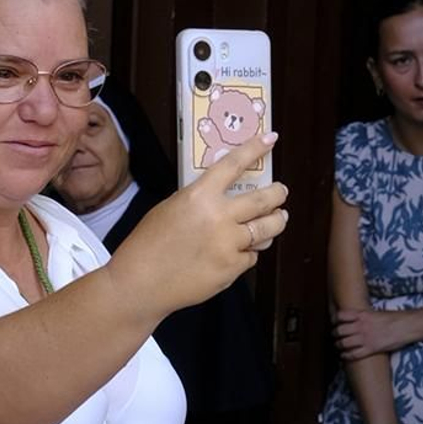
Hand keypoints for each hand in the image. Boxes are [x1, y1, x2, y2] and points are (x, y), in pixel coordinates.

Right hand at [117, 136, 287, 316]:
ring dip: (276, 222)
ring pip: (267, 229)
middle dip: (278, 194)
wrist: (141, 284)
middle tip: (281, 191)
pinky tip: (238, 252)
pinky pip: (250, 256)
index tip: (270, 139)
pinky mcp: (232, 269)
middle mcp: (219, 217)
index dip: (255, 148)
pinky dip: (247, 252)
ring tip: (278, 219)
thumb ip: (200, 200)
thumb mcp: (170, 208)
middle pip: (264, 200)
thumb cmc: (148, 245)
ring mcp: (229, 244)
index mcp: (200, 195)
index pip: (235, 164)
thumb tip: (224, 198)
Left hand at [332, 306, 402, 362]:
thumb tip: (356, 319)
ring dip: (338, 345)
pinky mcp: (371, 349)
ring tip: (338, 346)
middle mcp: (361, 326)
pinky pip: (353, 354)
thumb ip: (364, 316)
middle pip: (339, 331)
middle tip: (334, 335)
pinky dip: (346, 355)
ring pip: (344, 343)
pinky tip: (344, 355)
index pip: (341, 315)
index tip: (334, 322)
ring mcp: (365, 338)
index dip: (335, 320)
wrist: (406, 326)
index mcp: (362, 315)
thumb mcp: (376, 313)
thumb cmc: (394, 319)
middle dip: (335, 334)